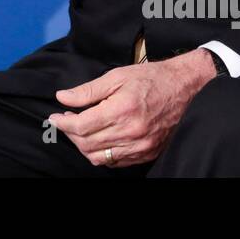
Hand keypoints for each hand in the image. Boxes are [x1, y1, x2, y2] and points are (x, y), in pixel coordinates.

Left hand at [48, 49, 217, 166]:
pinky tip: (98, 139)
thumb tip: (63, 97)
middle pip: (87, 144)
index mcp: (122, 110)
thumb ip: (88, 90)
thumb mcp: (116, 76)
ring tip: (80, 131)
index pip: (81, 126)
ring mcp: (140, 146)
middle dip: (71, 134)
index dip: (63, 123)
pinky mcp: (147, 153)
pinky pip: (116, 162)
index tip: (55, 117)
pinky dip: (102, 154)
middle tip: (65, 121)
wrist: (184, 88)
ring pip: (100, 157)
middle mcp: (131, 132)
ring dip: (84, 146)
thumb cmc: (151, 78)